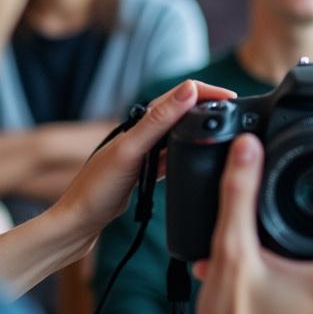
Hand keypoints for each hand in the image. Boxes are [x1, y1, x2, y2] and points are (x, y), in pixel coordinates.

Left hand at [54, 80, 235, 238]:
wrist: (78, 223)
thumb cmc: (97, 189)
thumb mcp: (131, 151)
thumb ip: (159, 121)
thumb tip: (189, 89)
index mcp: (140, 121)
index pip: (180, 94)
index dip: (207, 92)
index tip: (232, 98)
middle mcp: (142, 132)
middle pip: (182, 111)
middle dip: (208, 107)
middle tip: (234, 113)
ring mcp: (144, 151)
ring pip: (179, 133)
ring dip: (199, 129)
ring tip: (223, 132)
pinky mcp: (145, 170)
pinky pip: (172, 156)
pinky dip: (187, 153)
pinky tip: (197, 160)